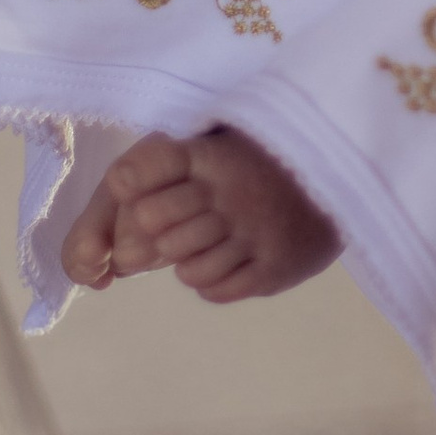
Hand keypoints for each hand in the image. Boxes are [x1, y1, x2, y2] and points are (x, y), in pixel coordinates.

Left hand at [62, 127, 340, 301]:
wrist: (341, 171)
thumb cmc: (256, 160)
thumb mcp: (212, 145)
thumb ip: (154, 174)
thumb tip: (94, 241)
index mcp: (210, 151)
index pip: (142, 169)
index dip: (130, 182)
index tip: (130, 185)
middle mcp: (230, 189)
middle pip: (147, 226)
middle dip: (152, 232)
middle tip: (178, 222)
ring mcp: (254, 230)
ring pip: (181, 266)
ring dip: (187, 257)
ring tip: (212, 235)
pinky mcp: (275, 265)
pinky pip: (212, 289)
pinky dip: (211, 278)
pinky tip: (230, 254)